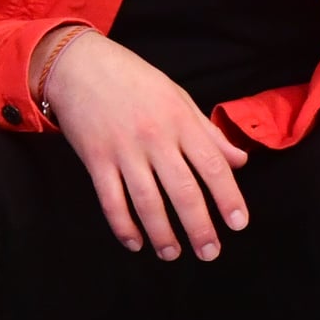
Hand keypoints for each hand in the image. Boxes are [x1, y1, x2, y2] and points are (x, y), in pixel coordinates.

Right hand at [46, 30, 250, 261]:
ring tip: (172, 254)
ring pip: (147, 202)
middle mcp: (155, 137)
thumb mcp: (178, 98)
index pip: (213, 165)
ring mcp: (124, 150)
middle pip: (183, 190)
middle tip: (210, 252)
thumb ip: (208, 132)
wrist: (80, 66)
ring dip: (163, 234)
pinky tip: (135, 243)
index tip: (239, 224)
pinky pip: (111, 201)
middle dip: (199, 227)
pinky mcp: (96, 160)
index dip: (228, 197)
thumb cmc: (134, 80)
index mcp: (180, 120)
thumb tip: (239, 161)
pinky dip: (123, 226)